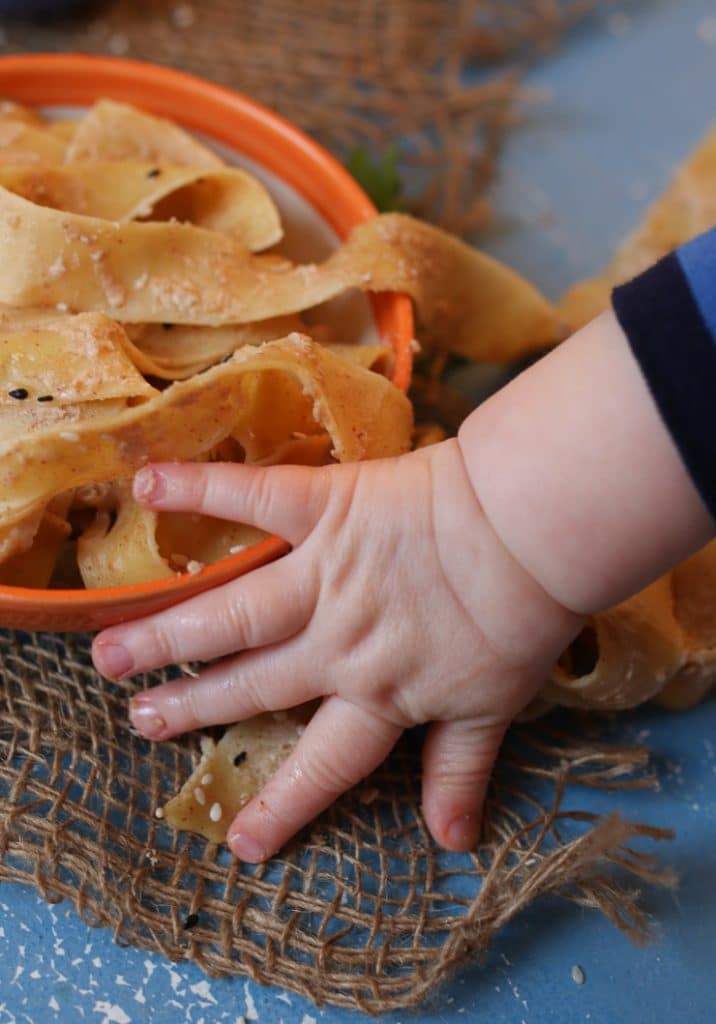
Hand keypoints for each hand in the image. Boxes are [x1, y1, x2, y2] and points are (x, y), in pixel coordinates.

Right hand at [92, 439, 581, 860]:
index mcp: (380, 695)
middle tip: (136, 719)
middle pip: (253, 682)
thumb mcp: (493, 705)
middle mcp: (338, 645)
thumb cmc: (518, 618)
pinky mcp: (327, 509)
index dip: (282, 805)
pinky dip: (201, 488)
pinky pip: (255, 497)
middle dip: (191, 705)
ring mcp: (325, 576)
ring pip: (232, 611)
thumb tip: (452, 841)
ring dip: (167, 632)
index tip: (238, 843)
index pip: (323, 764)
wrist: (530, 535)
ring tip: (108, 650)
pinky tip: (147, 482)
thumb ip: (460, 769)